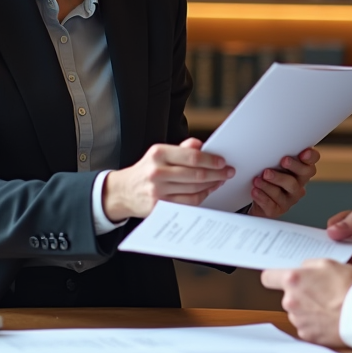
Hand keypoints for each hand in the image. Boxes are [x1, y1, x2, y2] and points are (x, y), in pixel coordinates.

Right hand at [102, 138, 234, 220]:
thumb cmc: (146, 170)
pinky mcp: (160, 206)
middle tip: (228, 172)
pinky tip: (208, 190)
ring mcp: (158, 191)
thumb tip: (201, 146)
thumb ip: (181, 149)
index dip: (211, 160)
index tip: (223, 161)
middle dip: (217, 173)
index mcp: (158, 154)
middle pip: (196, 174)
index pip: (191, 157)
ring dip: (212, 185)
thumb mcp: (159, 153)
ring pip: (194, 189)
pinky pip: (188, 202)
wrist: (123, 192)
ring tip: (220, 180)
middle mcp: (157, 172)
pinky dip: (202, 196)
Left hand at [248, 147, 319, 217]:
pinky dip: (263, 196)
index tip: (303, 153)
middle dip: (294, 166)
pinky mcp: (278, 209)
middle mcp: (298, 183)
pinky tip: (255, 190)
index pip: (312, 161)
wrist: (256, 198)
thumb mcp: (272, 163)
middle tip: (283, 161)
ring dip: (272, 182)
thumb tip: (265, 142)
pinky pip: (272, 204)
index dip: (311, 157)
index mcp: (300, 169)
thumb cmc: (267, 176)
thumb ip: (275, 154)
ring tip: (258, 178)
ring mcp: (289, 198)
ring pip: (287, 189)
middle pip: (304, 174)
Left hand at [261, 259, 351, 346]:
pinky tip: (329, 317)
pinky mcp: (307, 335)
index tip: (278, 277)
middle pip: (287, 296)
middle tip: (319, 290)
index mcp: (293, 280)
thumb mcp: (330, 263)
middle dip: (299, 293)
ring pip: (297, 311)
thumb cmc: (348, 287)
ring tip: (328, 305)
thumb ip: (310, 265)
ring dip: (307, 308)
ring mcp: (298, 320)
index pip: (268, 278)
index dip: (274, 277)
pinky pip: (307, 325)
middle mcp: (290, 301)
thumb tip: (303, 269)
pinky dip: (315, 322)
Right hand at [326, 203, 351, 281]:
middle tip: (323, 251)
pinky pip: (340, 278)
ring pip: (331, 262)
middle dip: (322, 248)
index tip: (328, 236)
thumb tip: (334, 229)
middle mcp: (349, 243)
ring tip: (332, 264)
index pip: (332, 226)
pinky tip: (340, 276)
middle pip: (327, 245)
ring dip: (329, 264)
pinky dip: (337, 278)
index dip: (327, 231)